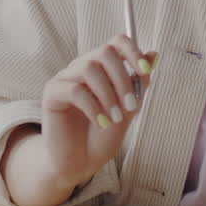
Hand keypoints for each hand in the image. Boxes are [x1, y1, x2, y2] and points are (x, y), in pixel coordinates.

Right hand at [40, 35, 155, 189]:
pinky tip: (101, 122)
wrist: (80, 164)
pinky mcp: (52, 94)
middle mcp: (82, 67)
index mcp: (102, 67)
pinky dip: (93, 107)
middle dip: (122, 79)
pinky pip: (74, 90)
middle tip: (131, 106)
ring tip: (115, 119)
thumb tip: (154, 54)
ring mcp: (65, 78)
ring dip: (108, 95)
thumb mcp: (128, 109)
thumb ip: (138, 83)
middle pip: (104, 52)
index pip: (117, 41)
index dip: (133, 51)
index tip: (145, 72)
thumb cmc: (102, 136)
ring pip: (89, 68)